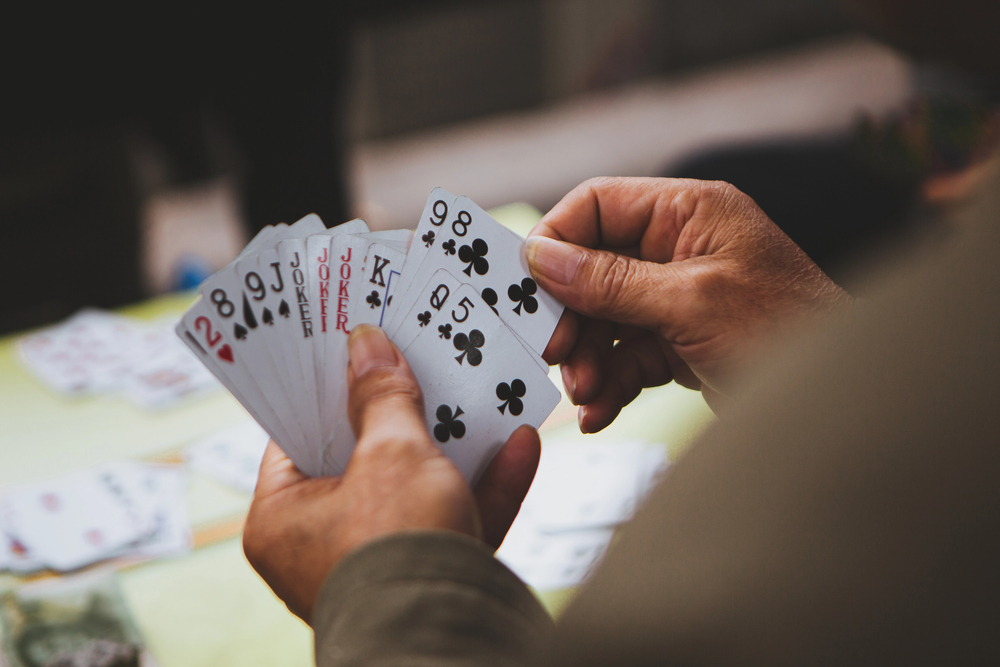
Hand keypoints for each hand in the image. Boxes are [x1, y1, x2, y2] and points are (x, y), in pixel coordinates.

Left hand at [242, 325, 540, 622]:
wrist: (451, 639)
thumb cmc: (398, 550)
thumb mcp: (392, 455)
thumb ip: (384, 397)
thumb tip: (368, 345)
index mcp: (285, 520)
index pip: (298, 436)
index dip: (328, 387)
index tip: (351, 347)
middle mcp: (326, 545)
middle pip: (364, 458)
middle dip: (401, 410)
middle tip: (414, 357)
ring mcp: (384, 561)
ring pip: (420, 486)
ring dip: (455, 441)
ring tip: (477, 390)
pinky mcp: (434, 575)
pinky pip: (458, 518)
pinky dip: (488, 483)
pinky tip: (520, 443)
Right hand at [529, 177, 849, 426]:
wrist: (843, 406)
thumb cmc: (791, 334)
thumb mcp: (692, 304)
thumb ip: (612, 280)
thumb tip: (542, 258)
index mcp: (689, 212)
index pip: (597, 206)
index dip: (555, 241)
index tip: (527, 287)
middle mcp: (679, 249)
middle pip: (591, 270)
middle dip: (570, 318)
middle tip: (555, 356)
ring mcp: (678, 300)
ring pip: (603, 320)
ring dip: (586, 360)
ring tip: (585, 394)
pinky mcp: (680, 344)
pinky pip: (625, 358)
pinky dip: (608, 385)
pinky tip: (599, 412)